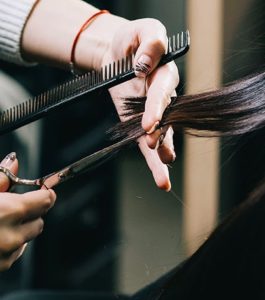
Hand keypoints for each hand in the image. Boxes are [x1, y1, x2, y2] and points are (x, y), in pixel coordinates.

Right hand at [0, 153, 55, 270]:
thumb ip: (0, 178)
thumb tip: (14, 162)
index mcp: (9, 212)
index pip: (46, 201)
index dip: (44, 193)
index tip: (42, 190)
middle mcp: (12, 236)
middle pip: (40, 221)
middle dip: (32, 212)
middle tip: (14, 205)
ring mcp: (6, 255)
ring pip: (28, 237)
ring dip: (21, 228)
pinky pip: (16, 252)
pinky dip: (11, 243)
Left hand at [102, 19, 178, 190]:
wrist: (116, 53)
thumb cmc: (131, 40)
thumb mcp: (143, 30)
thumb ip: (150, 43)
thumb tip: (145, 66)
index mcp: (165, 74)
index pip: (162, 92)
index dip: (157, 108)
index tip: (149, 123)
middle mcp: (163, 97)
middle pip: (167, 119)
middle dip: (162, 134)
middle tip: (155, 146)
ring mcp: (152, 113)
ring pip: (161, 136)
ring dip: (161, 154)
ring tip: (162, 174)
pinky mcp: (139, 123)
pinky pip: (146, 143)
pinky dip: (153, 160)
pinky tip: (160, 178)